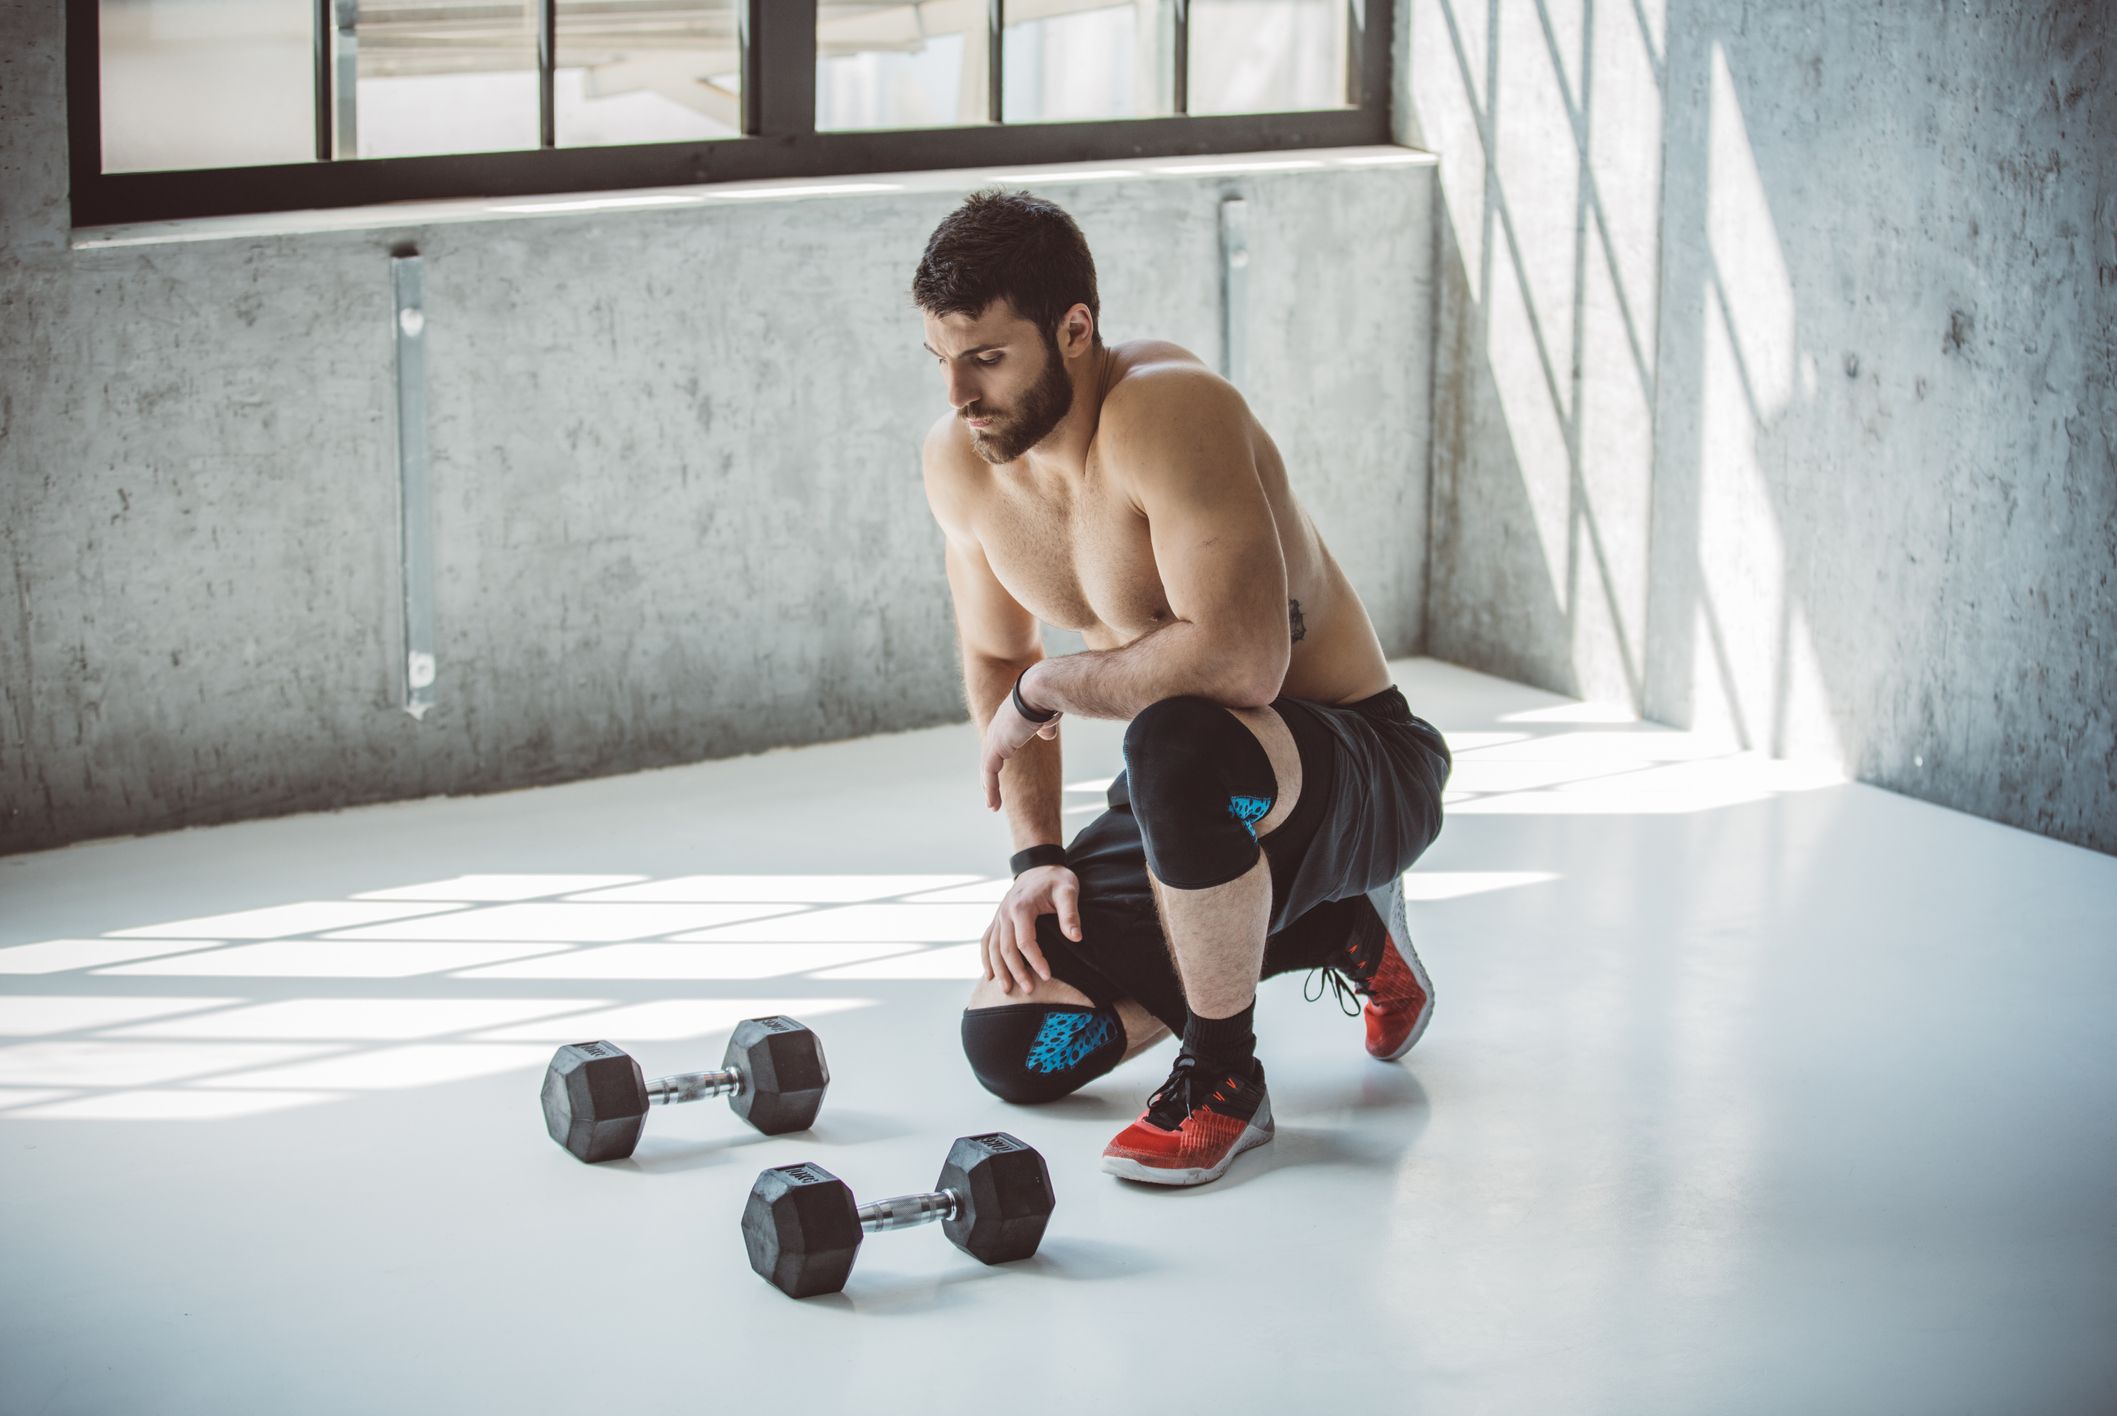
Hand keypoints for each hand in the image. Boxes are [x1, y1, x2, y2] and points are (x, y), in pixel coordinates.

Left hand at [981, 667, 1061, 810]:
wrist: (1041, 689)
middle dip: (989, 776)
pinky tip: (993, 803)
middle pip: (989, 757)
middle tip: (991, 793)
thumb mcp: (1047, 716)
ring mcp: (995, 737)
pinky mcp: (996, 745)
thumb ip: (1045, 726)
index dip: (998, 759)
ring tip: (992, 805)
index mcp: (1008, 720)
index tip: (999, 773)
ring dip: (989, 788)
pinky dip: (990, 789)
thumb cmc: (1048, 698)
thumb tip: (1046, 735)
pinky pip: (989, 772)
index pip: (999, 743)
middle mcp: (997, 728)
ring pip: (988, 768)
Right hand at [982, 865, 1081, 994]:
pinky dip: (986, 958)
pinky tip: (990, 974)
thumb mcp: (1068, 890)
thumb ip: (1070, 914)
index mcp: (1021, 907)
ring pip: (992, 947)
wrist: (1039, 865)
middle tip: (1029, 990)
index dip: (1035, 961)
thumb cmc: (1056, 879)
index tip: (1047, 976)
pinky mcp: (997, 919)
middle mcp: (1005, 913)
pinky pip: (986, 940)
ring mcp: (999, 916)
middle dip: (1016, 971)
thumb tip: (1075, 938)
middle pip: (1005, 948)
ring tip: (1007, 989)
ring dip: (999, 969)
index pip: (1025, 941)